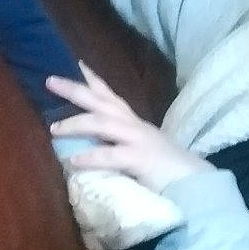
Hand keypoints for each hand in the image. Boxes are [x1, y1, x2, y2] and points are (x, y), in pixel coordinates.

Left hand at [48, 64, 207, 193]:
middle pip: (101, 101)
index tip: (77, 64)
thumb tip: (91, 147)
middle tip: (50, 81)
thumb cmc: (168, 171)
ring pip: (102, 123)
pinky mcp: (141, 159)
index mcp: (134, 124)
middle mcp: (135, 126)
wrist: (198, 186)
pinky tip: (74, 160)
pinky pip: (111, 155)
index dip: (93, 80)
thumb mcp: (142, 150)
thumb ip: (120, 144)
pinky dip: (91, 157)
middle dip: (75, 90)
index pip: (111, 96)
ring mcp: (139, 140)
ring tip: (54, 130)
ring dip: (76, 124)